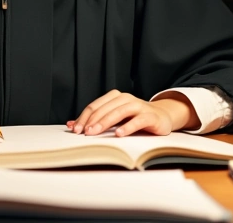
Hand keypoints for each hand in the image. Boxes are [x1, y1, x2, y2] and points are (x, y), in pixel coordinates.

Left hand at [67, 89, 196, 136]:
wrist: (161, 117)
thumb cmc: (134, 118)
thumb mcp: (113, 118)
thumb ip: (94, 120)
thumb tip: (70, 124)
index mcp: (115, 97)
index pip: (95, 106)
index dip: (83, 117)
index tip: (74, 129)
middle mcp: (126, 99)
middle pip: (104, 109)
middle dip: (92, 121)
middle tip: (82, 133)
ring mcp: (138, 106)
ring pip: (119, 112)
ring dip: (105, 123)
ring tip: (95, 133)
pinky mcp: (150, 116)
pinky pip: (137, 121)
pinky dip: (127, 127)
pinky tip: (119, 134)